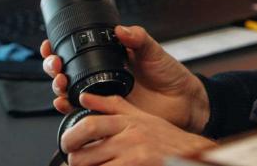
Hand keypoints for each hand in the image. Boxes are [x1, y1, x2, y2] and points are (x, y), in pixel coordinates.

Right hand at [40, 25, 209, 131]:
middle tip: (56, 64)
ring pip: (68, 91)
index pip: (75, 50)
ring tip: (60, 82)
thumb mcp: (153, 50)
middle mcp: (100, 75)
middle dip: (53, 66)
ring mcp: (101, 95)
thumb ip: (137, 38)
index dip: (58, 47)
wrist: (182, 100)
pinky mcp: (106, 113)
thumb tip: (121, 29)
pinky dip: (68, 108)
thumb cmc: (168, 74)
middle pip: (64, 70)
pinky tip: (64, 102)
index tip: (51, 44)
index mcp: (108, 57)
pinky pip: (81, 112)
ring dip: (57, 86)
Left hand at [62, 93, 215, 165]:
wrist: (189, 153)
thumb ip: (110, 105)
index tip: (67, 144)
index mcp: (126, 122)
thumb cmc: (165, 137)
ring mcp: (134, 157)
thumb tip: (85, 97)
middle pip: (85, 153)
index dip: (70, 137)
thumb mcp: (138, 115)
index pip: (89, 125)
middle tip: (75, 160)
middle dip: (74, 160)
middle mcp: (128, 139)